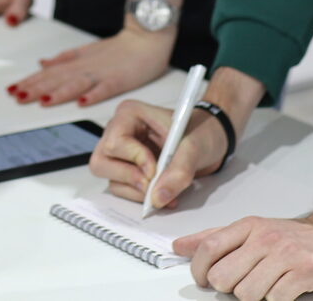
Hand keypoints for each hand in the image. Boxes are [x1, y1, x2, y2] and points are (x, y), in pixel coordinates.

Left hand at [8, 28, 172, 108]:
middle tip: (16, 96)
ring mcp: (102, 73)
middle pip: (57, 78)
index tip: (12, 89)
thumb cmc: (119, 48)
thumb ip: (64, 58)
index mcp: (77, 61)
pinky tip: (82, 103)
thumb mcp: (86, 50)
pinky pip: (105, 88)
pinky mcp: (119, 80)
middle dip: (35, 88)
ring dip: (58, 93)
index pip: (48, 73)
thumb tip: (42, 63)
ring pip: (76, 84)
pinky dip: (93, 95)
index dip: (30, 81)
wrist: (147, 37)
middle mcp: (86, 67)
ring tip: (42, 101)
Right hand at [89, 97, 229, 208]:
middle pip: (102, 162)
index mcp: (129, 114)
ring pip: (110, 179)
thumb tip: (157, 197)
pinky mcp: (127, 169)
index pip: (115, 143)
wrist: (211, 140)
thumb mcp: (194, 148)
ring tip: (163, 193)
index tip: (156, 170)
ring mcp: (121, 152)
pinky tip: (161, 195)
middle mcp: (119, 131)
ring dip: (135, 191)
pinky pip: (122, 188)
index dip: (134, 160)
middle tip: (152, 186)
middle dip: (128, 178)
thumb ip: (178, 171)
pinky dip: (139, 197)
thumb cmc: (201, 131)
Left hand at [176, 205, 312, 300]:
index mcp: (249, 226)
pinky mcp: (307, 271)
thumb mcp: (253, 231)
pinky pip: (276, 299)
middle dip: (232, 289)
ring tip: (271, 286)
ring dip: (258, 297)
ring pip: (247, 294)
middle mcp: (265, 237)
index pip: (208, 248)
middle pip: (224, 278)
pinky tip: (288, 290)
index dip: (200, 271)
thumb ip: (216, 239)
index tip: (207, 281)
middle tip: (249, 283)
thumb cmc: (297, 237)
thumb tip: (179, 246)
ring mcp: (286, 253)